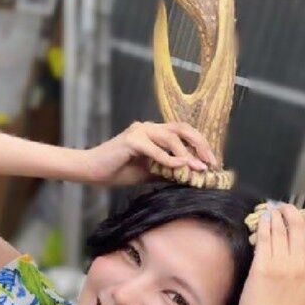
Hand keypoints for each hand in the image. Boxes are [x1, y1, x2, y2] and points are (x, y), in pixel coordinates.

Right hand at [83, 121, 219, 187]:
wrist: (92, 171)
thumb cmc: (118, 171)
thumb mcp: (150, 173)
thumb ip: (168, 171)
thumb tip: (191, 177)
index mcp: (153, 132)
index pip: (182, 132)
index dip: (199, 144)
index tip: (211, 161)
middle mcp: (148, 127)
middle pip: (181, 128)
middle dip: (199, 144)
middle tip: (210, 161)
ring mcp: (139, 131)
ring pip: (170, 137)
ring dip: (186, 153)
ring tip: (197, 167)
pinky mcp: (131, 140)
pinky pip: (154, 149)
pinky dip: (168, 158)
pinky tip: (179, 166)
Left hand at [233, 197, 304, 304]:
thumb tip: (304, 256)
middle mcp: (300, 266)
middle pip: (299, 227)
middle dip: (291, 211)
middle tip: (283, 207)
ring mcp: (281, 265)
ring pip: (280, 229)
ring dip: (276, 215)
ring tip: (272, 210)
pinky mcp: (262, 267)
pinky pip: (265, 238)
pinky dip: (264, 225)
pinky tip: (263, 219)